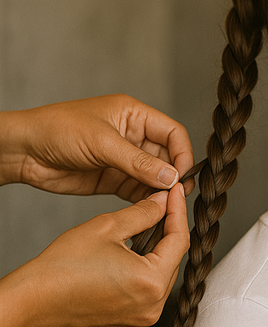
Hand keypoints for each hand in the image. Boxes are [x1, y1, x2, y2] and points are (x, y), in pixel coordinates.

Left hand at [0, 95, 194, 199]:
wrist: (24, 151)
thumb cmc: (58, 130)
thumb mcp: (102, 143)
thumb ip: (138, 162)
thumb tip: (171, 177)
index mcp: (133, 115)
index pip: (172, 133)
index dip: (183, 153)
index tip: (183, 176)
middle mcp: (132, 136)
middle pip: (167, 157)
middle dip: (173, 176)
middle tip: (177, 196)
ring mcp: (123, 159)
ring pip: (154, 177)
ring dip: (160, 191)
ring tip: (165, 207)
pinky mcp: (112, 179)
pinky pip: (137, 191)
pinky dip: (145, 201)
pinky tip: (150, 211)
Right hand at [1, 184, 189, 326]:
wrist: (34, 301)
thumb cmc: (62, 266)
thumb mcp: (107, 227)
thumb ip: (143, 212)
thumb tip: (163, 201)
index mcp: (150, 282)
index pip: (179, 240)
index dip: (178, 212)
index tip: (176, 193)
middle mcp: (152, 308)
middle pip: (172, 262)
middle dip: (167, 234)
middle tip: (160, 208)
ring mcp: (141, 322)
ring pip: (161, 280)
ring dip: (155, 257)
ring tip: (142, 235)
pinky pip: (146, 298)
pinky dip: (142, 279)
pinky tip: (127, 263)